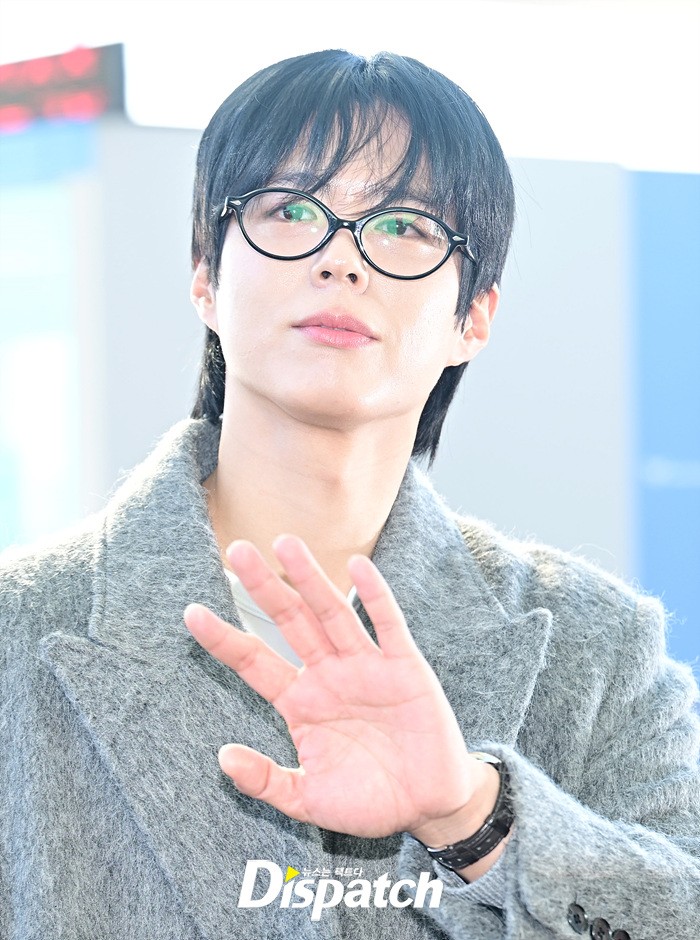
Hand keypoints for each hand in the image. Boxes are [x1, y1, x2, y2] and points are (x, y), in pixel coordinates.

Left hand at [183, 535, 486, 840]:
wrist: (426, 807)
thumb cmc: (366, 801)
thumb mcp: (308, 800)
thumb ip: (267, 780)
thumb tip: (222, 756)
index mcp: (300, 702)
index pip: (255, 661)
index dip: (224, 639)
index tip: (191, 613)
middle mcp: (328, 675)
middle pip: (290, 622)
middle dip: (264, 588)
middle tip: (238, 551)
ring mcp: (365, 666)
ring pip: (332, 614)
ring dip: (310, 579)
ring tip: (285, 543)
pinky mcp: (404, 666)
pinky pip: (387, 624)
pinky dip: (374, 596)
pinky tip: (357, 567)